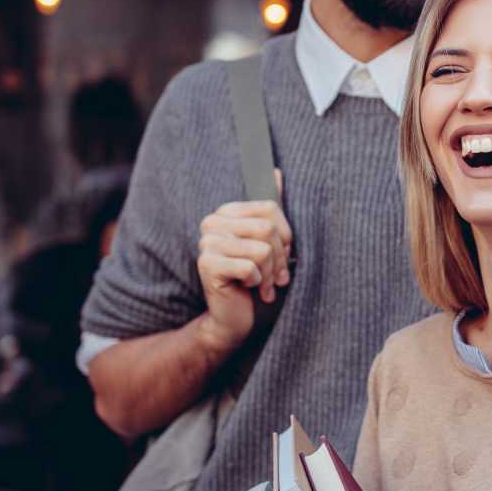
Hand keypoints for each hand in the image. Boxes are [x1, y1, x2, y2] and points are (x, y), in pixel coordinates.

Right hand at [196, 171, 291, 350]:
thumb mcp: (269, 243)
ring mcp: (206, 243)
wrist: (235, 318)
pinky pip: (250, 266)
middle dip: (279, 259)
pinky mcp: (207, 264)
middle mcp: (212, 223)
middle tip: (277, 278)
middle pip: (267, 229)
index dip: (285, 237)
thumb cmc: (256, 280)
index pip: (270, 209)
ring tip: (264, 286)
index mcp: (226, 213)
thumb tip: (278, 172)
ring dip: (269, 274)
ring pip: (261, 249)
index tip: (282, 256)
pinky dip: (257, 282)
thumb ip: (271, 211)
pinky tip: (248, 288)